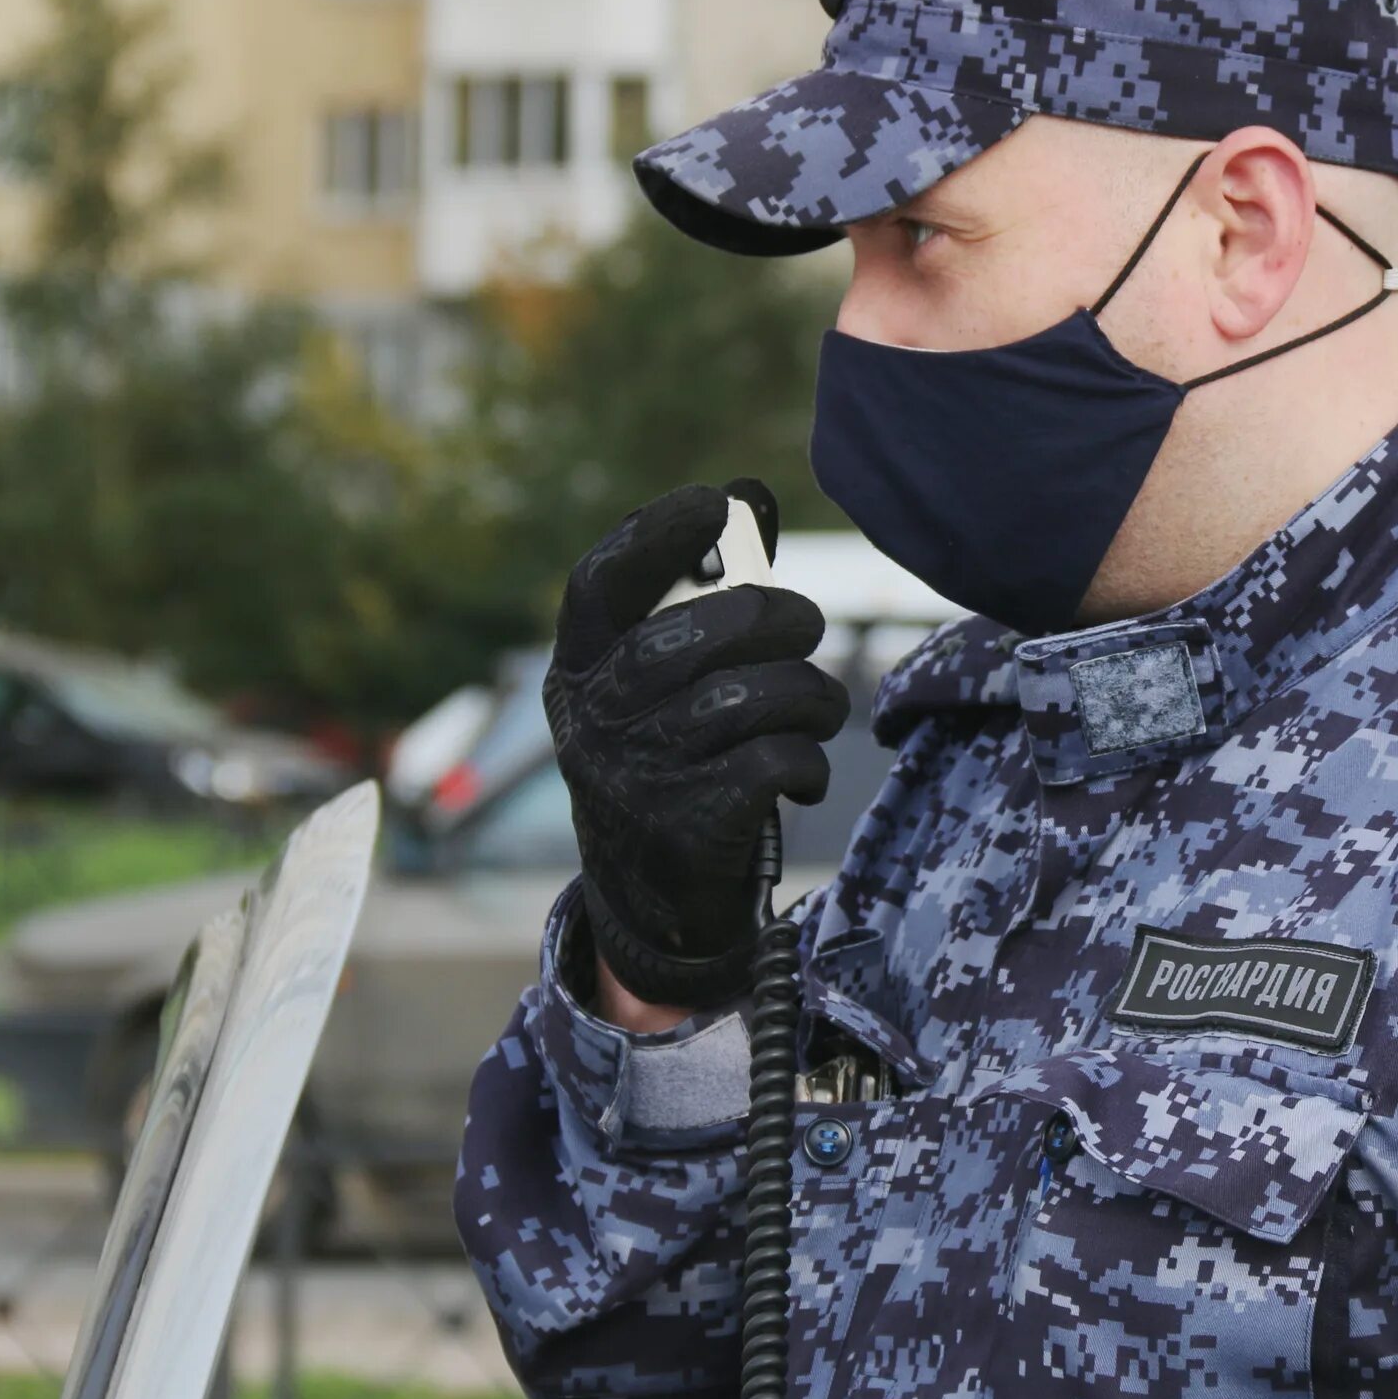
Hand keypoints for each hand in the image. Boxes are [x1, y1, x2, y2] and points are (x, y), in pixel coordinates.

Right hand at [545, 480, 849, 1008]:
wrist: (654, 902)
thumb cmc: (672, 758)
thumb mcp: (661, 684)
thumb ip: (702, 595)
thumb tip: (748, 496)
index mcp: (579, 669)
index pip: (599, 585)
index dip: (655, 534)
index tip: (712, 504)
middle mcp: (595, 718)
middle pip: (699, 632)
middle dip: (778, 619)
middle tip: (805, 629)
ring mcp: (636, 774)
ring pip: (753, 696)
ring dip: (811, 696)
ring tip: (819, 709)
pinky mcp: (688, 824)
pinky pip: (777, 760)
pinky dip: (809, 761)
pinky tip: (802, 772)